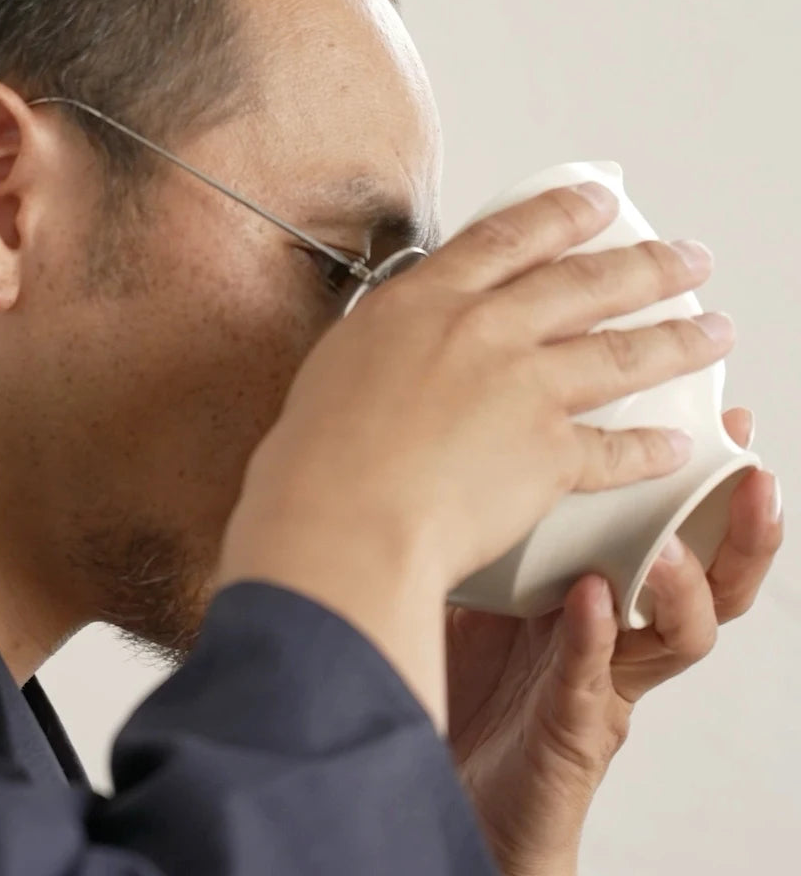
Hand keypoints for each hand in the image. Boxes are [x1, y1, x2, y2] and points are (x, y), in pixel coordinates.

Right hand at [220, 182, 732, 726]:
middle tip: (686, 257)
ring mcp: (524, 388)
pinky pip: (616, 449)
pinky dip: (650, 450)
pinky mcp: (548, 454)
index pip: (511, 236)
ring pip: (621, 353)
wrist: (341, 515)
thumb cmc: (319, 451)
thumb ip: (393, 339)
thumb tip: (410, 339)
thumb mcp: (341, 361)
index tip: (599, 201)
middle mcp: (486, 330)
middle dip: (648, 264)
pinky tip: (676, 445)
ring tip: (716, 331)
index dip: (563, 213)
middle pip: (586, 282)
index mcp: (428, 300)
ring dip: (679, 341)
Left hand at [446, 408, 782, 875]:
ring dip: (682, 584)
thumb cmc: (468, 679)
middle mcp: (620, 636)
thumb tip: (492, 438)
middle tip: (753, 476)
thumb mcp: (488, 587)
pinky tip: (590, 600)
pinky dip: (594, 637)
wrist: (443, 775)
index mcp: (604, 592)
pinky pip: (593, 680)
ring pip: (680, 636)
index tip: (728, 421)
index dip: (707, 481)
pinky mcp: (573, 729)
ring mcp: (604, 685)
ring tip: (667, 543)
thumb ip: (508, 531)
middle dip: (742, 531)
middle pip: (713, 581)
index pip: (677, 531)